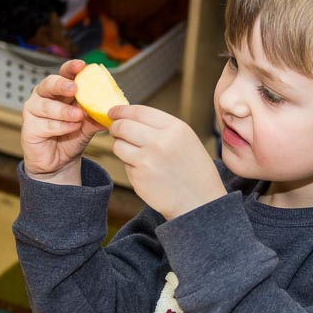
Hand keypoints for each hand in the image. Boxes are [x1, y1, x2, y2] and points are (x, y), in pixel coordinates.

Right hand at [21, 59, 105, 184]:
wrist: (59, 162)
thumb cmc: (71, 137)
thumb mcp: (88, 125)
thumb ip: (96, 116)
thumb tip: (113, 111)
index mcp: (59, 91)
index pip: (64, 74)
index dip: (71, 68)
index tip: (83, 65)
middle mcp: (44, 96)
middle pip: (49, 83)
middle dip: (62, 84)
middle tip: (74, 88)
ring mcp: (34, 111)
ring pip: (47, 105)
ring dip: (64, 111)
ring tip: (78, 116)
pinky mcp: (29, 127)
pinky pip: (45, 124)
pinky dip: (60, 126)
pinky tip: (71, 128)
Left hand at [108, 104, 226, 219]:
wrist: (199, 202)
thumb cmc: (194, 170)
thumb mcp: (186, 139)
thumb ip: (161, 126)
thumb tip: (130, 117)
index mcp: (174, 128)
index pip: (138, 111)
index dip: (121, 110)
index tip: (113, 111)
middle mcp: (159, 142)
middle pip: (123, 126)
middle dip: (115, 127)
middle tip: (115, 130)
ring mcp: (147, 161)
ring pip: (118, 146)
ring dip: (121, 147)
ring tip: (137, 153)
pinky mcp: (138, 178)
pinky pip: (125, 165)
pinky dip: (131, 166)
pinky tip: (147, 172)